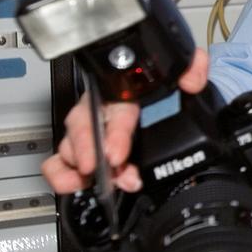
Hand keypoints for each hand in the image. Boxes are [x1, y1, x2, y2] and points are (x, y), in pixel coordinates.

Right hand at [41, 48, 210, 194]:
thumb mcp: (182, 69)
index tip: (118, 152)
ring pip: (73, 145)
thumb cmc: (163, 86)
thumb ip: (191, 68)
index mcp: (122, 88)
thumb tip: (192, 80)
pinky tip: (72, 183)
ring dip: (83, 166)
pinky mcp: (84, 151)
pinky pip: (60, 161)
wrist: (163, 101)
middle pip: (85, 125)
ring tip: (103, 182)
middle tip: (104, 168)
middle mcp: (101, 108)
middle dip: (90, 150)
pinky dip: (60, 173)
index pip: (115, 107)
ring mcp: (90, 130)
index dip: (115, 131)